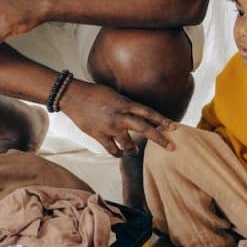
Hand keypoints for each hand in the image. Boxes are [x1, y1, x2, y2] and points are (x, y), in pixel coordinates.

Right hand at [60, 81, 175, 156]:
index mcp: (124, 103)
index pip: (148, 112)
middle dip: (160, 139)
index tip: (173, 127)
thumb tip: (136, 111)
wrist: (73, 96)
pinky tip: (119, 154)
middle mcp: (120, 116)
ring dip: (134, 149)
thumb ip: (126, 104)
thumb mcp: (113, 94)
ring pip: (128, 144)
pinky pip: (112, 149)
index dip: (162, 120)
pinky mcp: (99, 135)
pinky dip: (117, 153)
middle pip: (144, 129)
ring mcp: (110, 127)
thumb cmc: (93, 92)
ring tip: (136, 151)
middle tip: (171, 147)